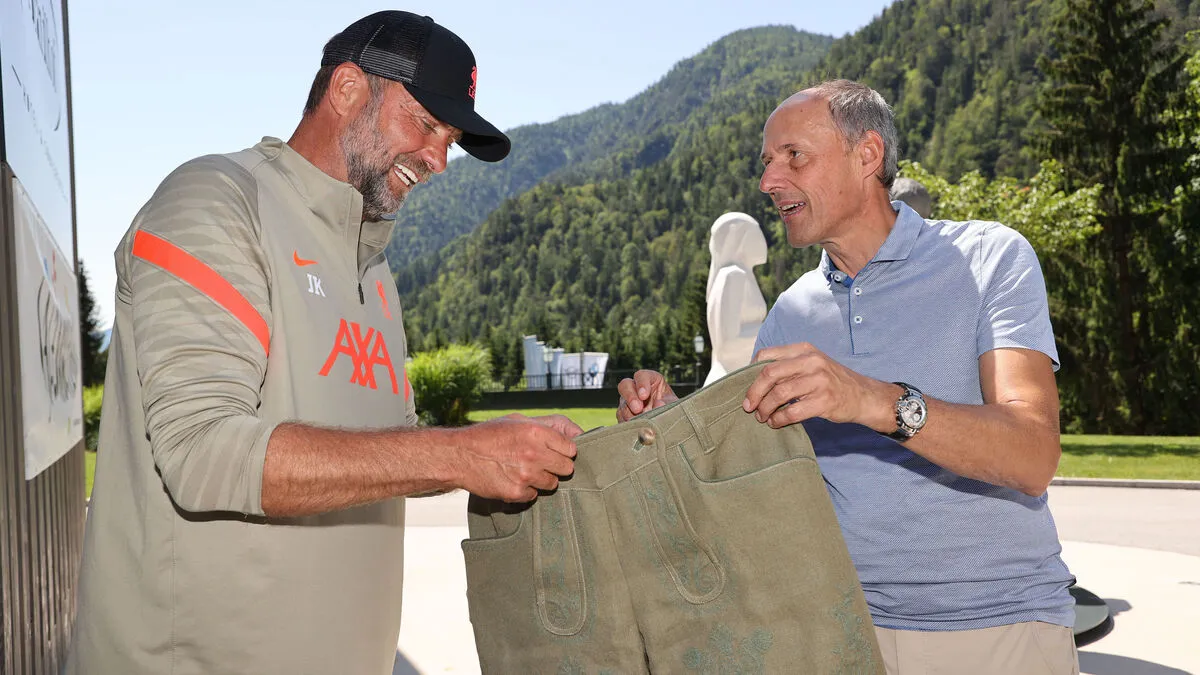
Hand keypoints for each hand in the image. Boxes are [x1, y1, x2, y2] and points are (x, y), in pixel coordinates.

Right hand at [452, 415, 577, 501]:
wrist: (459, 455)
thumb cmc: (491, 434)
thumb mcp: (519, 420)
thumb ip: (550, 425)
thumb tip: (579, 433)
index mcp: (537, 432)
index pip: (572, 448)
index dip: (563, 451)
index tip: (554, 451)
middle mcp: (534, 453)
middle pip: (567, 468)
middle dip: (556, 466)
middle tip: (540, 462)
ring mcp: (526, 475)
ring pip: (553, 484)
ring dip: (542, 480)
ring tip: (523, 470)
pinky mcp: (517, 493)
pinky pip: (534, 495)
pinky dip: (526, 491)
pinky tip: (512, 480)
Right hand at [616, 370, 678, 421]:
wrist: (668, 425)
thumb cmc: (672, 410)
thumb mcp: (674, 404)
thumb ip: (668, 403)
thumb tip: (658, 404)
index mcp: (651, 381)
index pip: (641, 376)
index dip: (641, 384)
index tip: (644, 396)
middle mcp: (636, 389)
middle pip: (625, 385)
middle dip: (630, 397)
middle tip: (638, 409)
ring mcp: (628, 402)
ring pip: (622, 404)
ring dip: (629, 413)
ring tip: (641, 422)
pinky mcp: (624, 415)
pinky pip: (621, 417)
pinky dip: (627, 422)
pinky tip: (637, 427)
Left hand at [744, 343, 898, 429]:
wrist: (864, 396)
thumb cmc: (832, 381)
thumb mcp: (812, 364)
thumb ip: (788, 366)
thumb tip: (754, 378)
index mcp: (804, 350)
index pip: (767, 356)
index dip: (751, 372)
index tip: (747, 386)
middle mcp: (811, 362)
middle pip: (769, 374)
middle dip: (754, 392)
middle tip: (748, 406)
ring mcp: (819, 381)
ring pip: (779, 394)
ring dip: (765, 408)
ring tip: (762, 417)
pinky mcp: (824, 401)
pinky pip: (792, 412)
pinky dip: (778, 419)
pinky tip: (776, 422)